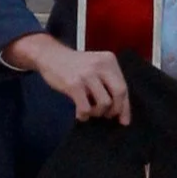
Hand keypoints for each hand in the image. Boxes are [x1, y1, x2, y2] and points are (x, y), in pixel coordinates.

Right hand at [12, 35, 131, 120]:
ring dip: (97, 113)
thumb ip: (109, 84)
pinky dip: (83, 115)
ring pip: (104, 103)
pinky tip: (79, 113)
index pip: (124, 87)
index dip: (125, 107)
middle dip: (115, 110)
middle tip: (106, 116)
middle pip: (119, 93)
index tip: (123, 121)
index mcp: (109, 60)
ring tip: (89, 110)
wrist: (51, 56)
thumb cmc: (75, 66)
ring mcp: (87, 74)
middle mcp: (100, 64)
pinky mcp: (74, 84)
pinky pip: (86, 108)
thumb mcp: (96, 68)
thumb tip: (122, 115)